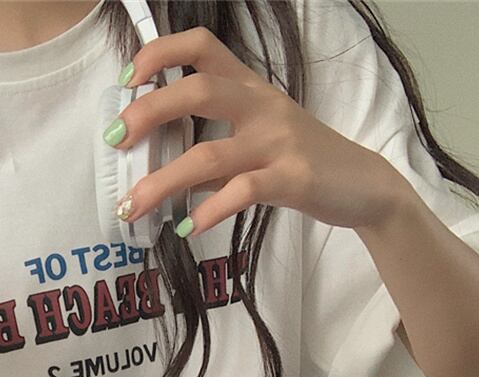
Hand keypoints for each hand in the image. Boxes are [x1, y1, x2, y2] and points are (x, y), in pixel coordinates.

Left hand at [105, 27, 407, 236]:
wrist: (363, 187)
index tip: (128, 78)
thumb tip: (158, 177)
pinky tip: (186, 228)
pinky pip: (241, 192)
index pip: (203, 47)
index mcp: (249, 89)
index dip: (161, 53)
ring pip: (209, 154)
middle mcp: (261, 106)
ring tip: (132, 207)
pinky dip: (208, 212)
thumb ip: (210, 155)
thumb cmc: (299, 162)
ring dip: (163, 182)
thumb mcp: (254, 147)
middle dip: (148, 112)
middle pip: (198, 90)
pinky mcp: (293, 178)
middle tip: (115, 139)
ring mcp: (278, 141)